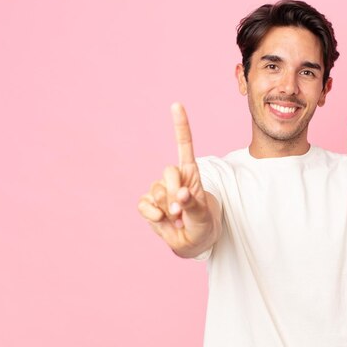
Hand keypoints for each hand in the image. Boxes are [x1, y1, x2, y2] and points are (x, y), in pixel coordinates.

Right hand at [137, 103, 215, 255]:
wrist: (192, 241)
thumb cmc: (202, 223)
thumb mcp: (203, 215)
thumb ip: (192, 204)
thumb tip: (179, 196)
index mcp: (190, 173)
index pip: (184, 146)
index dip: (180, 126)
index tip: (176, 105)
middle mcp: (173, 178)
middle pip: (168, 172)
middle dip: (174, 192)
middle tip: (181, 211)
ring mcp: (158, 190)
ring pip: (156, 191)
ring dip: (167, 209)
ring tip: (178, 219)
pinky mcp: (147, 204)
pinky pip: (144, 205)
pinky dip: (153, 215)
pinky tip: (162, 221)